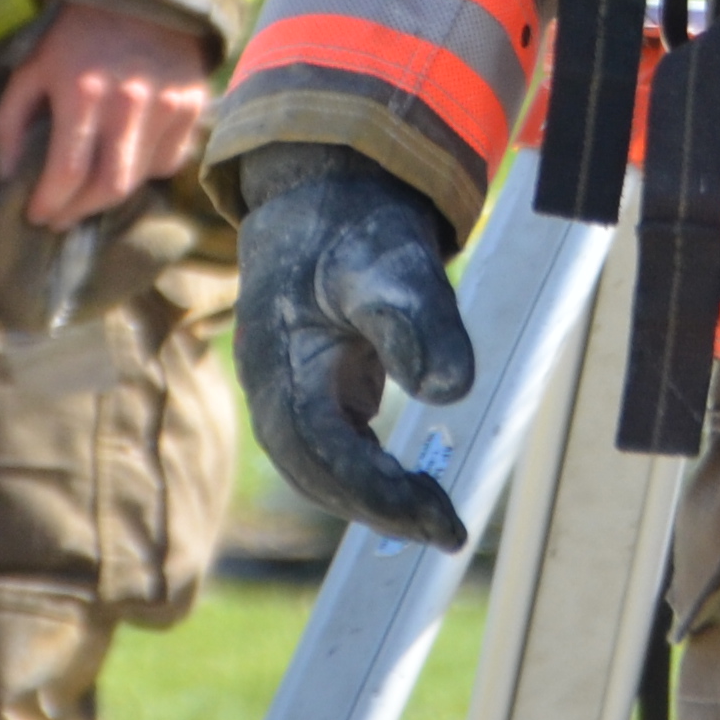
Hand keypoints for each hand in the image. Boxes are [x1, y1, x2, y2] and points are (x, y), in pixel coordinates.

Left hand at [0, 0, 216, 229]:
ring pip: (141, 179)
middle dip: (79, 211)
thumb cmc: (77, 36)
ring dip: (110, 195)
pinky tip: (125, 159)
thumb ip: (11, 121)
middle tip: (61, 217)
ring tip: (88, 193)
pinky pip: (169, 160)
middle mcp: (128, 103)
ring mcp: (167, 105)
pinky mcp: (193, 105)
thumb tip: (6, 173)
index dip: (49, 204)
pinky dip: (145, 169)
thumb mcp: (33, 68)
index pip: (66, 173)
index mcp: (82, 92)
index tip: (36, 215)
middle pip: (109, 188)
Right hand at [232, 147, 472, 550]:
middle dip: (379, 509)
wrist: (322, 189)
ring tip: (435, 519)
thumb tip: (450, 391)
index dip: (377, 491)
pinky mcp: (307, 388)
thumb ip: (417, 320)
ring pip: (317, 468)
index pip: (321, 449)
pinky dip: (366, 475)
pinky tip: (409, 485)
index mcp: (278, 360)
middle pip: (314, 473)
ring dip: (371, 501)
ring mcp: (284, 389)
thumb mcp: (390, 261)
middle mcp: (270, 385)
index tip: (439, 517)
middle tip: (448, 530)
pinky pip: (330, 449)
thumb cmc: (352, 226)